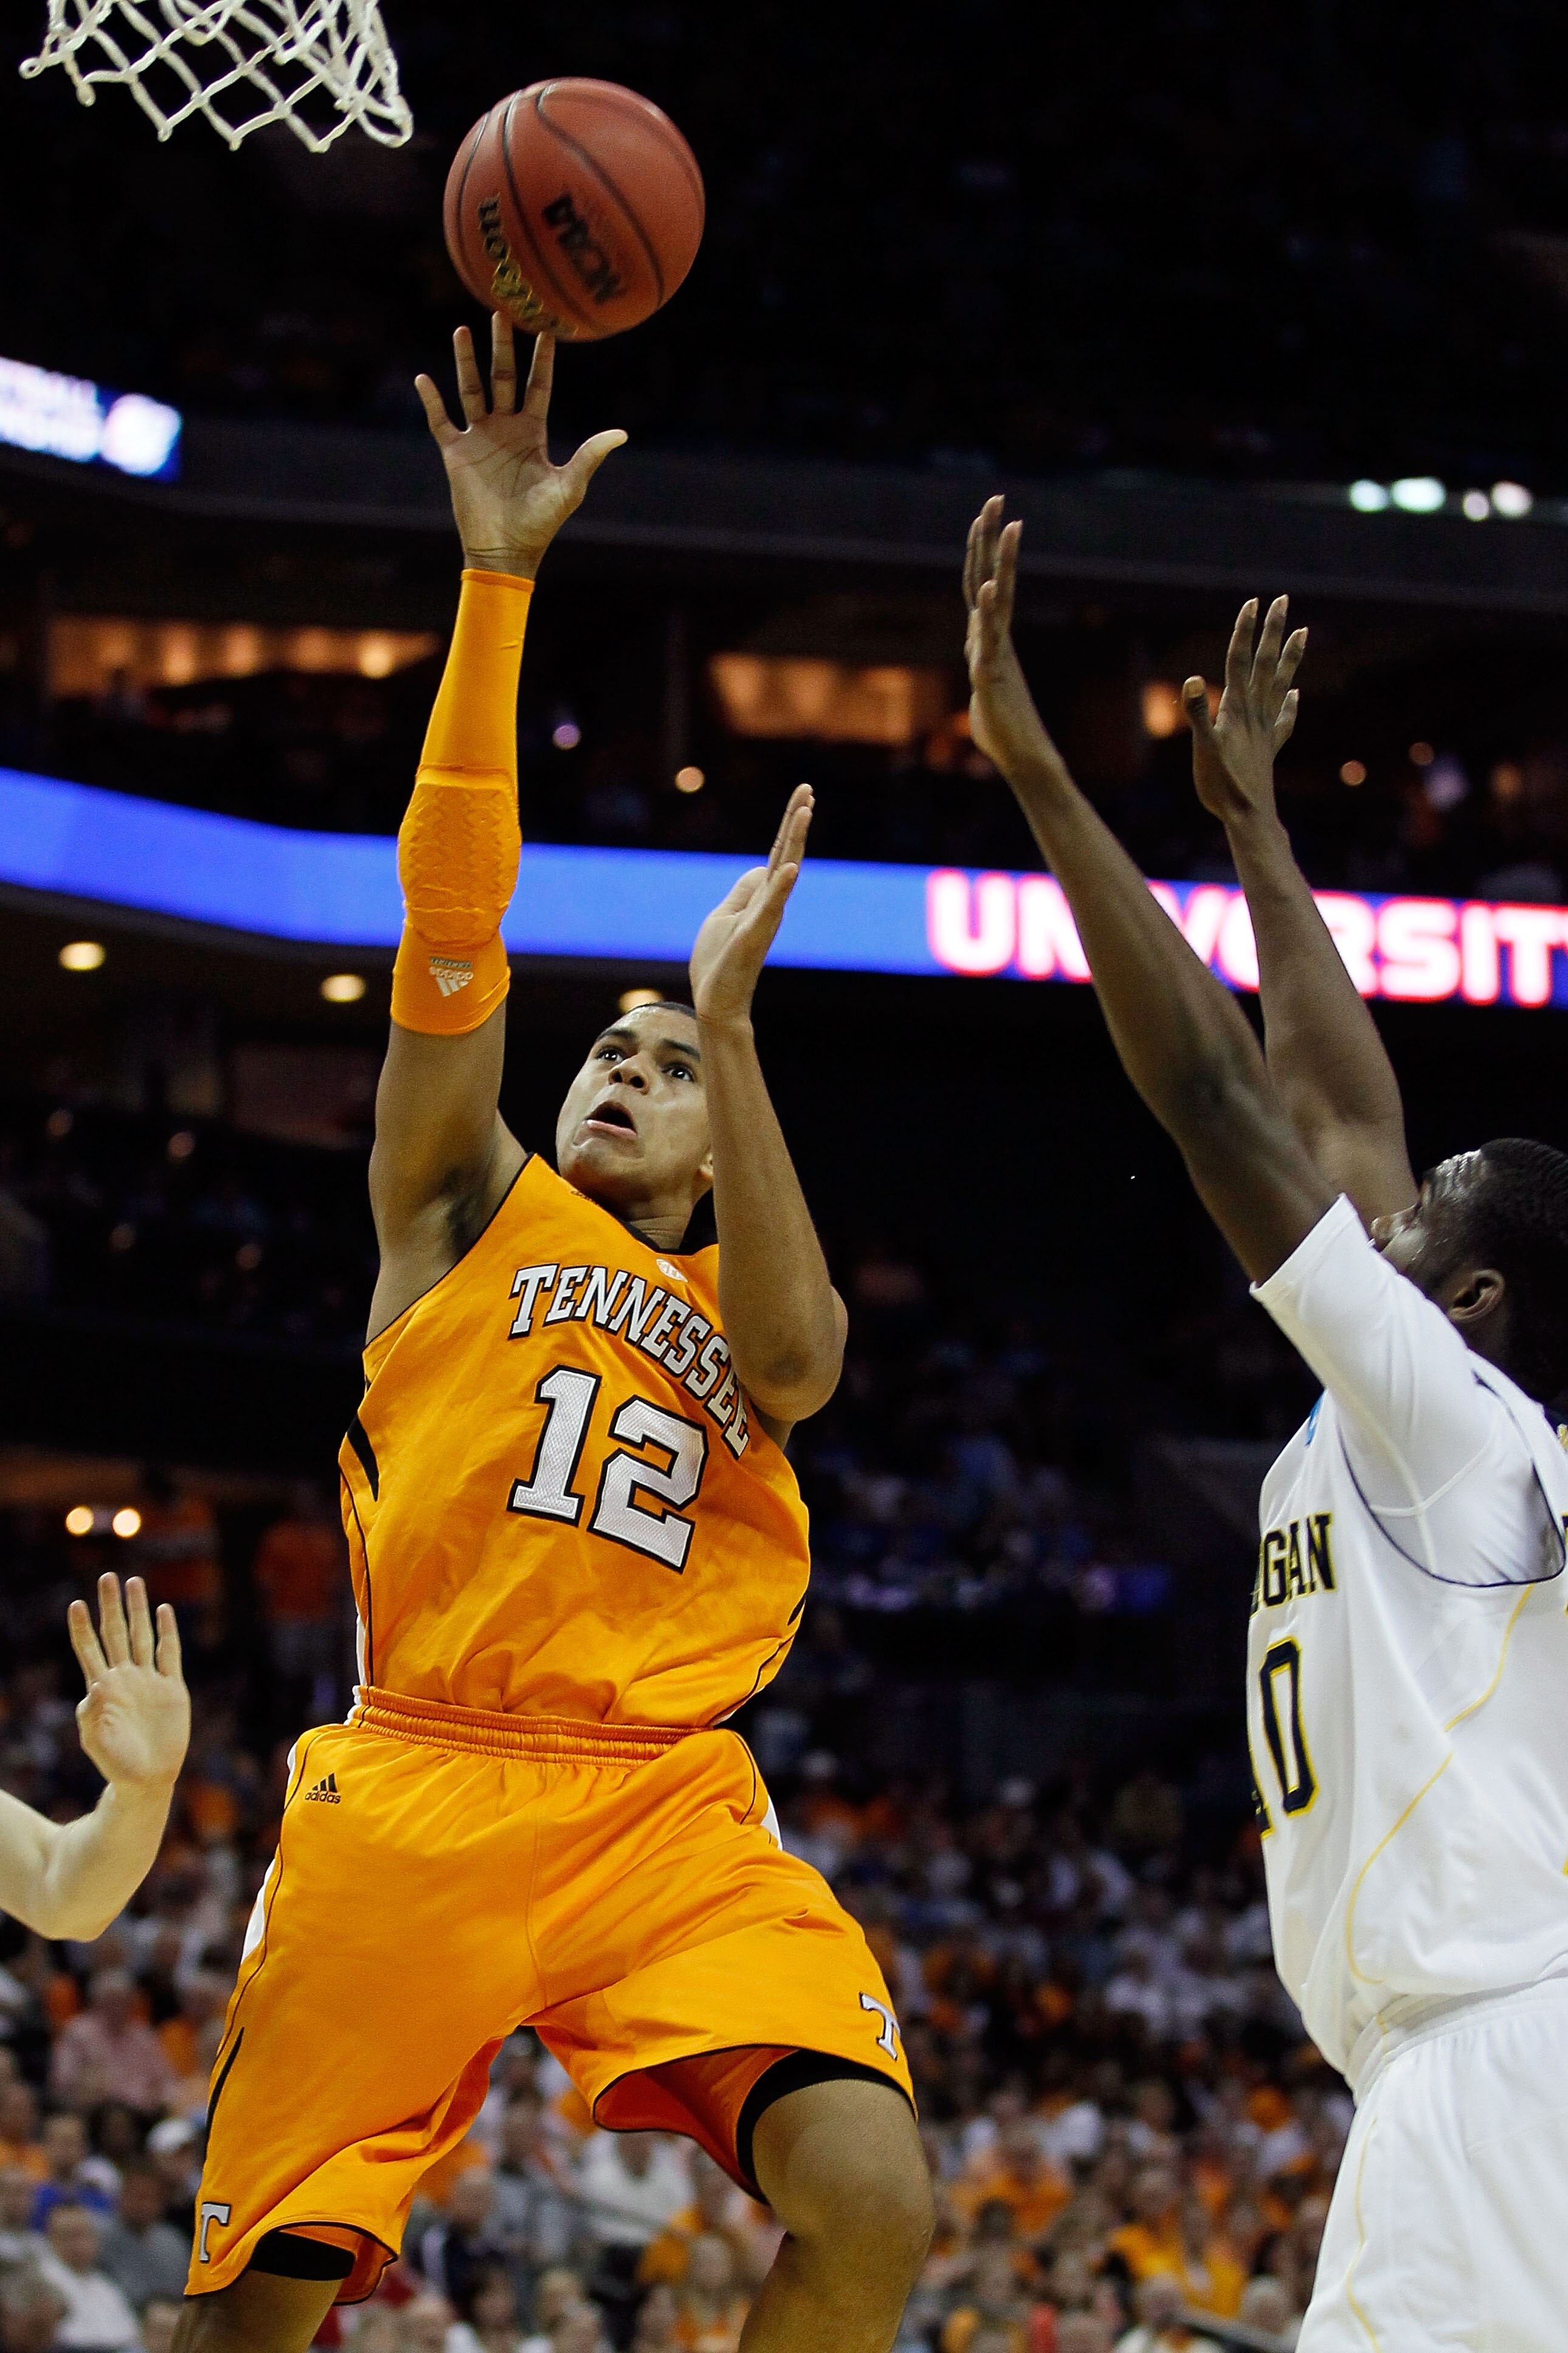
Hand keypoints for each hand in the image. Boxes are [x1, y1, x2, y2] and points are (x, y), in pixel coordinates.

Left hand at [68, 1575, 188, 1792]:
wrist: (147, 1779)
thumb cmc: (115, 1762)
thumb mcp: (95, 1739)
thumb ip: (92, 1713)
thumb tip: (96, 1683)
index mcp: (102, 1688)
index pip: (89, 1649)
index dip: (82, 1627)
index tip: (75, 1604)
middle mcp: (124, 1678)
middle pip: (115, 1633)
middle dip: (110, 1605)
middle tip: (107, 1577)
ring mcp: (148, 1680)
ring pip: (142, 1636)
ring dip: (138, 1610)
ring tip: (134, 1582)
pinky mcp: (172, 1688)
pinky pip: (169, 1654)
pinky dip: (167, 1631)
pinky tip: (163, 1611)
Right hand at [415, 316, 626, 578]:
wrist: (506, 550)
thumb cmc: (541, 523)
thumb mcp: (569, 487)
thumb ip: (590, 456)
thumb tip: (622, 434)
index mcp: (533, 432)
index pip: (538, 386)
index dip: (542, 360)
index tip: (547, 330)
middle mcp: (505, 428)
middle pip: (503, 378)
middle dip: (502, 347)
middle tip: (501, 312)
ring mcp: (479, 438)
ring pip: (471, 389)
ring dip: (466, 361)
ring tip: (463, 330)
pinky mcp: (456, 454)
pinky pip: (440, 420)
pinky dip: (431, 400)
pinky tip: (423, 378)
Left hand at [690, 787, 811, 1026]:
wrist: (717, 999)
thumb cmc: (719, 961)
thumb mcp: (725, 914)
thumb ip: (743, 891)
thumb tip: (761, 867)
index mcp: (762, 896)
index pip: (779, 852)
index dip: (790, 824)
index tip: (804, 794)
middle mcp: (770, 902)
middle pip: (786, 852)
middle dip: (796, 820)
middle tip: (808, 789)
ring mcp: (766, 916)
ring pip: (784, 871)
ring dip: (795, 841)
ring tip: (805, 812)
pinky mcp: (756, 933)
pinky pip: (772, 905)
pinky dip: (783, 886)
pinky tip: (792, 867)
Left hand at [963, 496, 1063, 783]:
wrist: (1022, 756)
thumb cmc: (1003, 728)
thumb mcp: (983, 685)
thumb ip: (979, 660)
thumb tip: (976, 644)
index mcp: (992, 639)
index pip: (985, 585)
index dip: (984, 552)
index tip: (989, 517)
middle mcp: (997, 638)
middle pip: (993, 577)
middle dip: (993, 538)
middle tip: (997, 498)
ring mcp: (997, 652)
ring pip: (997, 598)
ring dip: (1001, 560)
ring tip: (1007, 523)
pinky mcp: (993, 673)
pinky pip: (992, 637)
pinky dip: (990, 612)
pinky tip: (991, 587)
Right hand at [1184, 596, 1306, 827]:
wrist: (1248, 817)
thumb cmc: (1221, 785)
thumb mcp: (1203, 748)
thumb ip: (1197, 713)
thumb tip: (1191, 679)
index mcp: (1237, 708)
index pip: (1240, 660)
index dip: (1245, 631)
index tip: (1253, 602)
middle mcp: (1255, 713)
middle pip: (1265, 663)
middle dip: (1272, 631)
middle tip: (1282, 600)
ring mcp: (1265, 730)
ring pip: (1280, 684)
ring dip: (1289, 657)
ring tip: (1302, 632)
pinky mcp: (1269, 748)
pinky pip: (1284, 720)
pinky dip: (1291, 704)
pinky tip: (1296, 695)